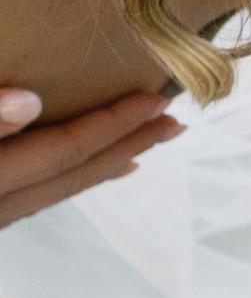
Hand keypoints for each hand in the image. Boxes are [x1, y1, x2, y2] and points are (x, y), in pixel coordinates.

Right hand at [0, 82, 179, 228]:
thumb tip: (29, 102)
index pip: (67, 150)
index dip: (114, 124)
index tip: (155, 100)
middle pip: (75, 175)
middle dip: (128, 146)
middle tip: (173, 124)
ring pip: (60, 190)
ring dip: (106, 163)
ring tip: (144, 143)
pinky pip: (38, 197)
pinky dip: (72, 179)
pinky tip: (87, 171)